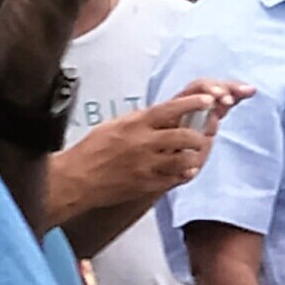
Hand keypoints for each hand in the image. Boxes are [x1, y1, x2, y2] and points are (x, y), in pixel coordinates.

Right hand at [53, 86, 229, 208]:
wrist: (77, 179)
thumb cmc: (91, 151)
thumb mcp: (114, 125)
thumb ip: (138, 121)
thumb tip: (157, 115)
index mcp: (135, 124)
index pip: (170, 109)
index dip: (192, 103)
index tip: (207, 100)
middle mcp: (143, 143)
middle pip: (183, 136)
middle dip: (198, 135)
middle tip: (202, 135)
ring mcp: (146, 165)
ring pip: (183, 159)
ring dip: (193, 156)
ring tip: (194, 155)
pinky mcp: (147, 184)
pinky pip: (174, 178)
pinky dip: (183, 174)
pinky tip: (184, 170)